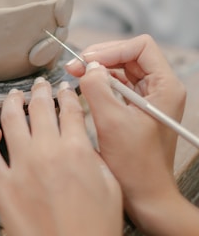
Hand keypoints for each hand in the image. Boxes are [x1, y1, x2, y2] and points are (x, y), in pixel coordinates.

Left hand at [0, 77, 121, 235]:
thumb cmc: (94, 229)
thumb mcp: (111, 187)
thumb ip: (96, 157)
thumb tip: (83, 141)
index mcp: (76, 150)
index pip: (69, 108)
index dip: (68, 93)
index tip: (65, 89)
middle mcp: (46, 152)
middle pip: (40, 106)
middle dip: (41, 90)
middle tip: (41, 84)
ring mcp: (21, 166)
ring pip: (11, 119)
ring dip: (13, 101)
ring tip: (15, 95)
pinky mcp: (2, 185)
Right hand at [66, 34, 192, 234]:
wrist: (145, 195)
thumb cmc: (137, 166)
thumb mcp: (112, 122)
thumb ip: (97, 88)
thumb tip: (87, 67)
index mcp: (165, 87)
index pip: (141, 47)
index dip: (113, 49)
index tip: (89, 60)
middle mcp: (160, 88)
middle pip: (129, 54)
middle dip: (101, 57)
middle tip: (76, 65)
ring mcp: (149, 96)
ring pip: (121, 67)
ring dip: (98, 68)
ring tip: (76, 73)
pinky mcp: (137, 106)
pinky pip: (117, 83)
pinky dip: (100, 82)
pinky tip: (85, 86)